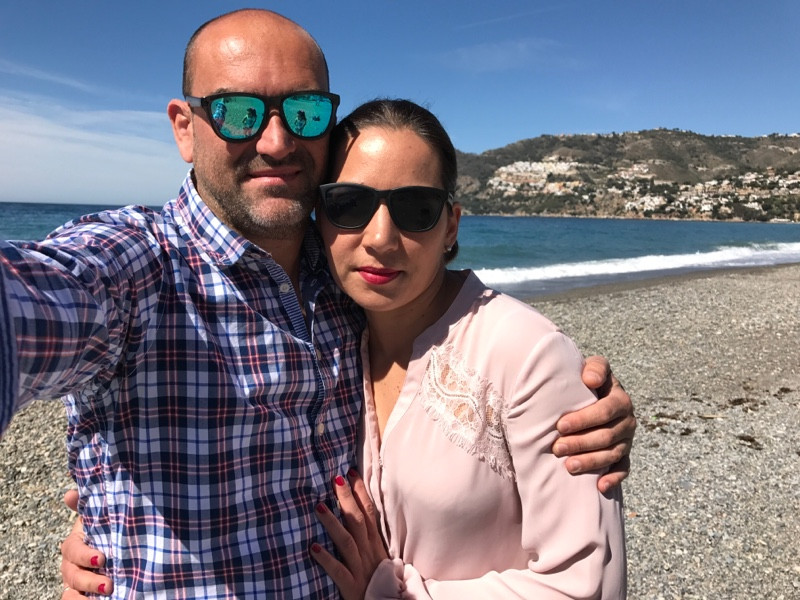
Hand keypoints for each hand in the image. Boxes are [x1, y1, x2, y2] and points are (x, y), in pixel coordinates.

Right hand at [60, 489, 111, 597]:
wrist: (119, 551)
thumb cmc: (107, 531)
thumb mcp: (101, 518)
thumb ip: (88, 507)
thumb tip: (69, 494)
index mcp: (75, 545)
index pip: (73, 550)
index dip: (84, 555)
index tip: (102, 559)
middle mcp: (72, 566)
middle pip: (72, 576)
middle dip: (88, 581)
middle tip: (108, 584)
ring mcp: (77, 583)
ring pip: (70, 594)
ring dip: (83, 597)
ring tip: (106, 595)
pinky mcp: (84, 595)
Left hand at [311, 470, 389, 599]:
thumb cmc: (380, 584)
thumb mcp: (378, 559)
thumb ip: (369, 540)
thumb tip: (358, 516)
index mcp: (376, 546)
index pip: (369, 513)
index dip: (360, 492)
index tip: (350, 472)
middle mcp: (369, 554)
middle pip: (358, 521)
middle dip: (347, 499)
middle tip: (335, 478)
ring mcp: (361, 570)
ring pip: (347, 542)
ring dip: (333, 523)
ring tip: (318, 506)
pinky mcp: (351, 587)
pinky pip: (338, 572)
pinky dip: (327, 559)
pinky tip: (314, 548)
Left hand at [554, 356, 636, 492]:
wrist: (590, 394)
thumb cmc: (586, 381)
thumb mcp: (594, 368)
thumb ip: (595, 368)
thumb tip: (590, 379)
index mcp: (620, 399)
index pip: (605, 411)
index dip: (584, 419)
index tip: (560, 425)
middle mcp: (627, 420)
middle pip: (607, 435)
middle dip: (581, 443)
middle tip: (557, 448)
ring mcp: (626, 439)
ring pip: (612, 454)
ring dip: (591, 462)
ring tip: (569, 466)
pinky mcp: (624, 455)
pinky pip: (623, 469)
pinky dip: (613, 479)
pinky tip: (600, 487)